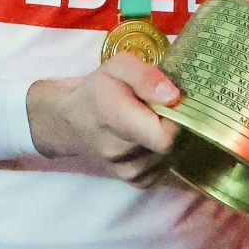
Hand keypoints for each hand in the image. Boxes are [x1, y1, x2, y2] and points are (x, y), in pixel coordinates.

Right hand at [24, 54, 182, 185]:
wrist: (71, 121)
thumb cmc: (98, 89)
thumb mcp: (118, 67)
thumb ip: (146, 77)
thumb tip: (173, 96)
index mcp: (115, 120)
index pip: (164, 136)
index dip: (177, 119)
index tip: (172, 104)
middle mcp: (120, 153)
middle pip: (170, 146)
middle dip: (174, 126)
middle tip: (162, 110)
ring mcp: (128, 172)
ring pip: (171, 157)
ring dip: (169, 140)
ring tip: (153, 123)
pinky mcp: (137, 182)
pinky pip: (165, 168)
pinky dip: (164, 154)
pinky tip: (150, 139)